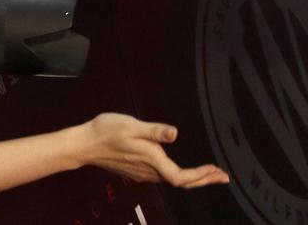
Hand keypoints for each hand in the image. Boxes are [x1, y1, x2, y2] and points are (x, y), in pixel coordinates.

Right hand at [73, 113, 228, 187]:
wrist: (84, 144)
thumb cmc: (107, 131)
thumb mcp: (132, 125)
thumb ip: (154, 131)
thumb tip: (175, 134)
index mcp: (151, 160)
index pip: (181, 177)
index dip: (201, 177)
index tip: (216, 171)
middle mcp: (149, 170)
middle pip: (181, 182)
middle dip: (204, 179)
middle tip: (223, 176)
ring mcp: (143, 172)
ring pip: (173, 180)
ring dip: (194, 177)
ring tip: (210, 171)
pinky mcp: (138, 170)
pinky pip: (164, 176)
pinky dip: (180, 174)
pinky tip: (183, 169)